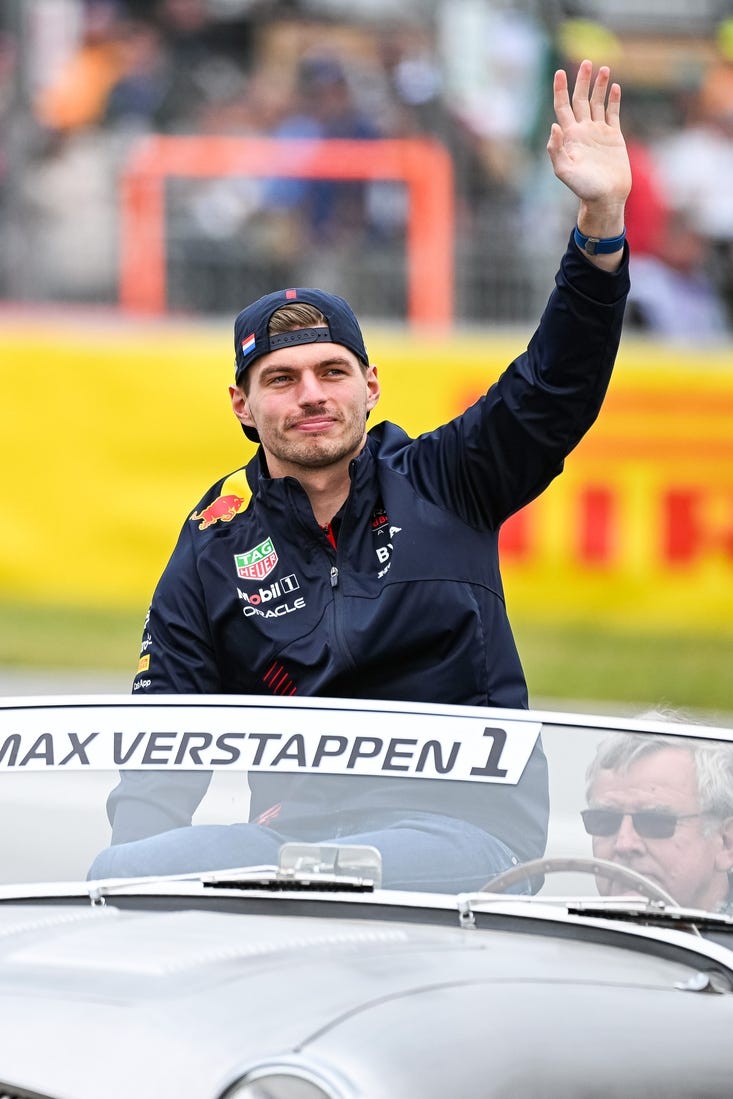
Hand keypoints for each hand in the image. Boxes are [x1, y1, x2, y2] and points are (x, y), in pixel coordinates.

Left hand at [547, 59, 630, 240]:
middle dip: (582, 81)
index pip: (562, 107)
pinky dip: (613, 100)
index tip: (559, 73)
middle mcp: (583, 131)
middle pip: (580, 100)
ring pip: (596, 103)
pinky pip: (612, 114)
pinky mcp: (613, 137)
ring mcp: (598, 132)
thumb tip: (554, 126)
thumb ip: (556, 150)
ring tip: (602, 68)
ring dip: (598, 86)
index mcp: (570, 136)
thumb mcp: (565, 172)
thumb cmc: (584, 188)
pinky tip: (614, 87)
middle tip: (586, 62)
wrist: (606, 198)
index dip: (560, 90)